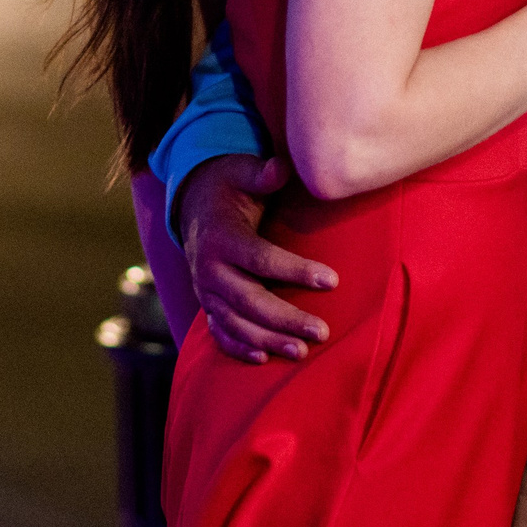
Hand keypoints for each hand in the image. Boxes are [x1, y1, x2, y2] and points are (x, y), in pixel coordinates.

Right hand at [176, 154, 337, 363]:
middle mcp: (208, 269)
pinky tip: (261, 359)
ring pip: (236, 323)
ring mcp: (205, 291)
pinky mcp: (207, 304)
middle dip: (286, 319)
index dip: (296, 271)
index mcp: (221, 238)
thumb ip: (263, 174)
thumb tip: (282, 167)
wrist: (193, 204)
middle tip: (322, 330)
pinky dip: (237, 347)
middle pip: (249, 301)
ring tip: (302, 351)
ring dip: (268, 340)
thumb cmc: (229, 186)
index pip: (261, 260)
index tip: (333, 280)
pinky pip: (219, 332)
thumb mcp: (242, 172)